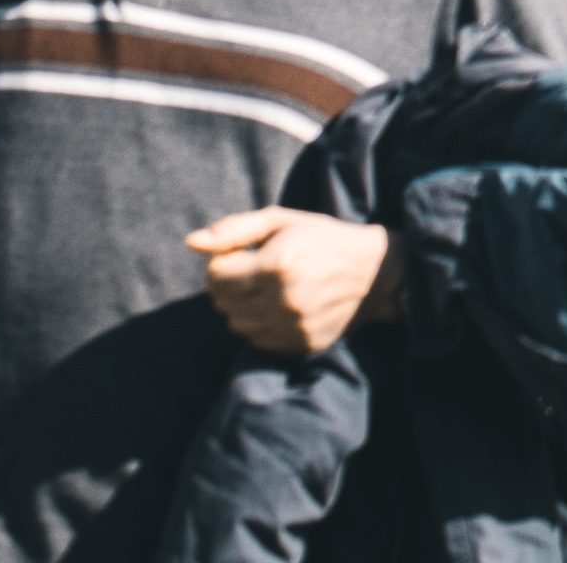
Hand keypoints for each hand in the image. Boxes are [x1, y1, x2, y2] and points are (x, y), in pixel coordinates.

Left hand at [188, 209, 395, 352]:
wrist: (375, 272)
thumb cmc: (323, 238)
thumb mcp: (282, 221)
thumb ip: (234, 230)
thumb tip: (191, 243)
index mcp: (277, 264)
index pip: (215, 275)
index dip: (223, 262)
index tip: (242, 255)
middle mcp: (283, 300)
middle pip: (222, 302)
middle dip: (230, 285)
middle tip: (253, 271)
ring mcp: (293, 327)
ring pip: (236, 324)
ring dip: (243, 306)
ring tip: (267, 289)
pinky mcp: (300, 345)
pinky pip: (257, 341)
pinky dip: (261, 324)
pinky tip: (280, 307)